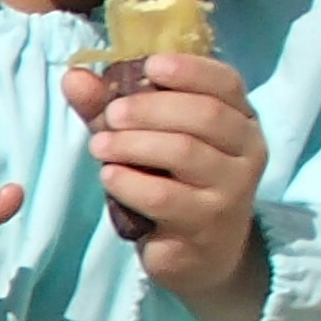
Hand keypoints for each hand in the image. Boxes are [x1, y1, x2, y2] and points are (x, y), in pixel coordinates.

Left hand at [66, 51, 268, 320]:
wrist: (199, 255)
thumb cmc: (174, 184)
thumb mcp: (145, 139)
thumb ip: (112, 106)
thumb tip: (73, 75)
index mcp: (240, 119)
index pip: (227, 82)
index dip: (189, 69)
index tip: (149, 65)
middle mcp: (247, 151)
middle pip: (204, 114)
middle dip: (150, 108)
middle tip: (110, 115)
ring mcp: (232, 189)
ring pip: (184, 152)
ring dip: (133, 143)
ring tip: (99, 146)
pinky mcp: (206, 224)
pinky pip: (165, 197)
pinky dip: (130, 182)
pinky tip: (109, 177)